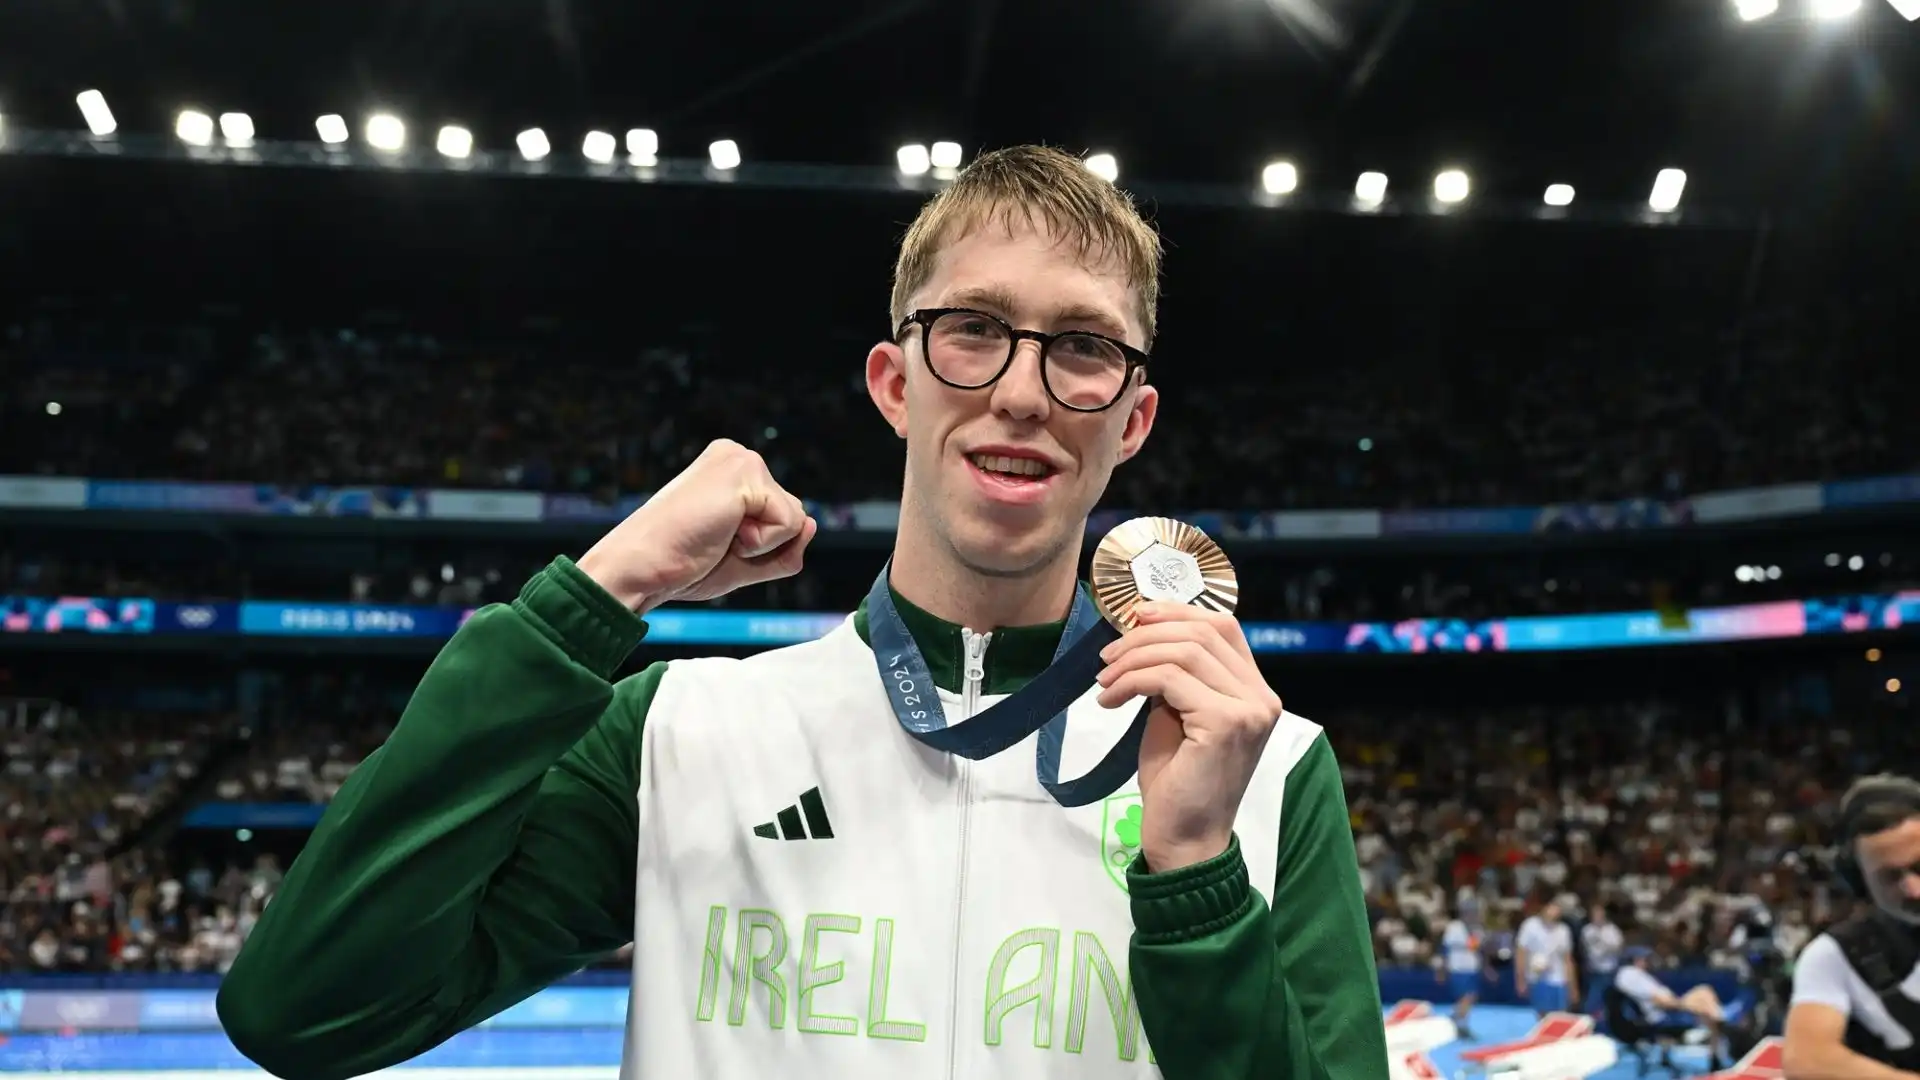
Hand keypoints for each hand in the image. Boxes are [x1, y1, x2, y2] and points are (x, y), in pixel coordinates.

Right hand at [577, 439, 816, 613]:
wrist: (641, 569)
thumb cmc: (681, 566)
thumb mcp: (745, 560)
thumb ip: (785, 546)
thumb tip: (813, 523)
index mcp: (732, 469)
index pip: (781, 515)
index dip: (757, 546)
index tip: (711, 541)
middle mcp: (737, 455)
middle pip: (794, 515)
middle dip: (764, 545)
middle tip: (713, 542)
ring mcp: (741, 460)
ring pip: (796, 520)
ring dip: (762, 546)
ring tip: (716, 536)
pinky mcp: (745, 475)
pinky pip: (789, 525)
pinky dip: (761, 544)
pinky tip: (721, 533)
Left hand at [1093, 603, 1283, 872]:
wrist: (1185, 839)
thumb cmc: (1179, 783)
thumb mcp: (1176, 716)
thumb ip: (1175, 676)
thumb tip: (1144, 635)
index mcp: (1255, 692)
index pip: (1223, 627)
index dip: (1177, 612)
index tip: (1135, 617)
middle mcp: (1261, 697)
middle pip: (1202, 631)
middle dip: (1146, 636)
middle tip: (1107, 657)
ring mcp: (1249, 709)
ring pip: (1184, 650)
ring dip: (1133, 658)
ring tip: (1104, 681)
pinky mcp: (1226, 723)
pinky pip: (1169, 678)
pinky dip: (1132, 680)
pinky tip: (1110, 700)